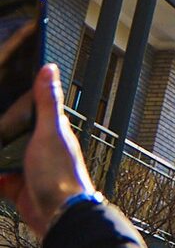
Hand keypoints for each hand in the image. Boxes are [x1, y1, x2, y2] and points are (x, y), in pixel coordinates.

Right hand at [0, 63, 95, 236]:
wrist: (57, 212)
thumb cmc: (60, 173)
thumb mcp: (50, 131)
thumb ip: (47, 102)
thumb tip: (49, 69)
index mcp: (53, 129)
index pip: (36, 107)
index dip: (22, 98)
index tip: (6, 90)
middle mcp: (41, 146)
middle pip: (16, 132)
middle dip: (2, 129)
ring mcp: (29, 167)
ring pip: (5, 154)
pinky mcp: (17, 186)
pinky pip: (0, 177)